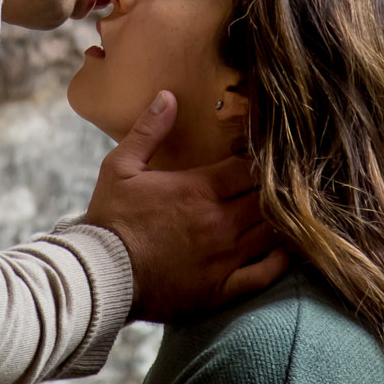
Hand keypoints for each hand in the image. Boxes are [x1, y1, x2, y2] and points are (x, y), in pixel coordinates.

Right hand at [84, 91, 290, 322]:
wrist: (101, 275)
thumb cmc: (111, 220)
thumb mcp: (120, 167)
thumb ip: (148, 130)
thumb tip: (169, 96)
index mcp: (199, 189)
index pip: (248, 168)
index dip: (256, 160)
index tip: (257, 158)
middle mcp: (220, 222)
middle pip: (266, 198)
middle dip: (272, 188)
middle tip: (274, 184)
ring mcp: (225, 257)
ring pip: (270, 232)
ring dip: (277, 220)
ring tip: (280, 212)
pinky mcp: (223, 288)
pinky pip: (265, 274)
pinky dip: (279, 261)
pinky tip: (282, 250)